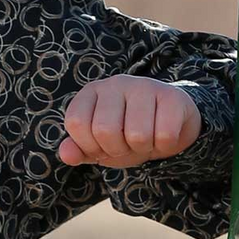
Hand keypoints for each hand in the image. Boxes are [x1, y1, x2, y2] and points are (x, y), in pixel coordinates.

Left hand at [58, 77, 201, 168]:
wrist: (169, 124)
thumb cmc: (126, 134)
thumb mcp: (98, 145)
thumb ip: (79, 149)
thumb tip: (66, 155)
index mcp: (91, 92)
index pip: (76, 123)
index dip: (89, 146)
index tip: (101, 146)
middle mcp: (115, 83)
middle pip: (105, 130)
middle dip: (117, 150)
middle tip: (126, 144)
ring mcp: (144, 86)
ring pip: (137, 135)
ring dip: (142, 148)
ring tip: (145, 139)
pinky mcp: (172, 96)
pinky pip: (164, 135)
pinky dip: (164, 146)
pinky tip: (163, 135)